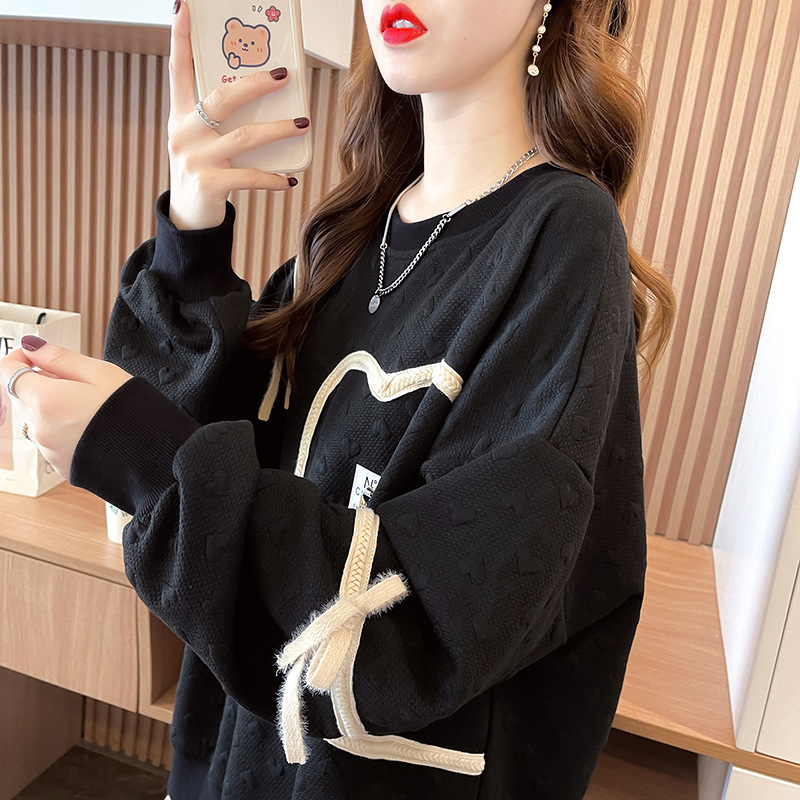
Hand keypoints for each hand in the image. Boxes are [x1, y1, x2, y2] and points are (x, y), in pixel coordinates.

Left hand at [0, 337, 132, 480]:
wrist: (153, 453)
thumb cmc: (131, 412)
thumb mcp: (99, 372)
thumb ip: (59, 357)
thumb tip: (31, 346)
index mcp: (46, 401)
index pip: (7, 371)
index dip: (19, 357)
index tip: (34, 354)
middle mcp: (39, 428)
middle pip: (22, 396)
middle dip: (39, 383)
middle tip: (74, 380)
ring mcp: (48, 450)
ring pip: (36, 419)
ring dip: (51, 408)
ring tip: (88, 406)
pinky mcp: (61, 466)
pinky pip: (50, 440)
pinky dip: (62, 430)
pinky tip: (89, 426)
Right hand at [168, 0, 310, 229]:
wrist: (188, 219)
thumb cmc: (202, 171)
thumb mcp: (201, 140)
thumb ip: (218, 119)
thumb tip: (259, 92)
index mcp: (180, 116)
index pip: (179, 70)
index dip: (180, 38)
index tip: (184, 6)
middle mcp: (184, 133)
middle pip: (222, 98)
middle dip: (255, 84)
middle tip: (283, 75)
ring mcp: (196, 159)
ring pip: (244, 137)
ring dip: (279, 129)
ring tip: (303, 123)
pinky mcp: (209, 185)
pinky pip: (249, 176)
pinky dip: (272, 178)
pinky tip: (289, 179)